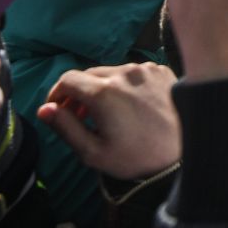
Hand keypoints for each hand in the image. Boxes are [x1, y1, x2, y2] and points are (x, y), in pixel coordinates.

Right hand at [38, 63, 179, 179]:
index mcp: (104, 92)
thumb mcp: (93, 151)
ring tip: (104, 113)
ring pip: (112, 72)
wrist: (184, 154)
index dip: (56, 94)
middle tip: (79, 117)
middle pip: (89, 74)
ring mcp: (146, 69)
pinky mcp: (163, 70)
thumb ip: (65, 127)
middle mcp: (125, 72)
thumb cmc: (135, 158)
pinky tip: (130, 106)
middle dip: (78, 93)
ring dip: (102, 88)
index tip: (57, 110)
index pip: (68, 79)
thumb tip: (44, 109)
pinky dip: (125, 85)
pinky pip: (135, 72)